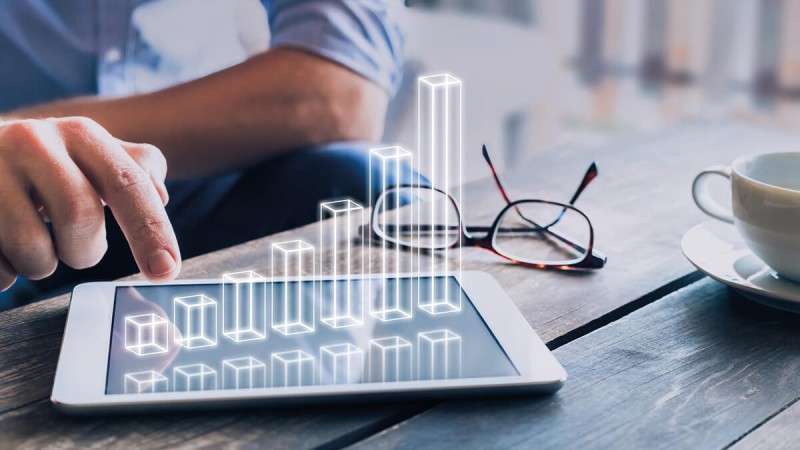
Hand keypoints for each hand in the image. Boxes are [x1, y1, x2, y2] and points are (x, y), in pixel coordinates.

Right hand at [0, 117, 180, 290]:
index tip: (167, 270)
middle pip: (80, 217)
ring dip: (41, 264)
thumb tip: (161, 194)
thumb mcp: (89, 154)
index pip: (127, 183)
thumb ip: (132, 169)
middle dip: (85, 250)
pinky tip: (0, 247)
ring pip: (33, 249)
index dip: (151, 230)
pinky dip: (4, 272)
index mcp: (79, 134)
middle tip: (76, 249)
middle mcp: (33, 141)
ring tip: (29, 242)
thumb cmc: (42, 162)